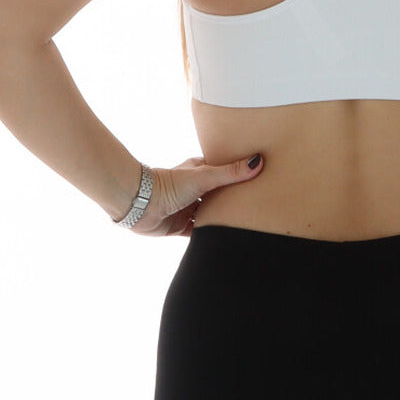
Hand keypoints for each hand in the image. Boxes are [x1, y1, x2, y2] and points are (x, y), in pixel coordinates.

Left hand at [124, 152, 263, 236]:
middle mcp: (193, 189)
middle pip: (218, 194)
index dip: (237, 173)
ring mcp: (186, 208)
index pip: (222, 170)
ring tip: (244, 221)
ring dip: (221, 217)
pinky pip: (199, 232)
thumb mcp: (205, 176)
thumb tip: (258, 161)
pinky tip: (224, 238)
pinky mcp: (180, 227)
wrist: (140, 206)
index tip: (257, 176)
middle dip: (232, 198)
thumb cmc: (169, 184)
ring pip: (209, 213)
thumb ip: (231, 172)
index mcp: (198, 171)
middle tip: (255, 202)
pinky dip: (209, 235)